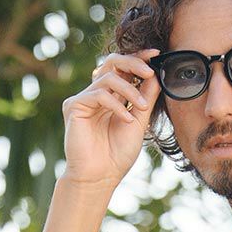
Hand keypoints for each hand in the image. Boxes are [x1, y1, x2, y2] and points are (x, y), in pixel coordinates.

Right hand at [60, 48, 161, 190]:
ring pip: (109, 77)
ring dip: (130, 91)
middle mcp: (97, 93)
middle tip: (149, 71)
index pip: (124, 68)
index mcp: (112, 95)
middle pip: (113, 62)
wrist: (100, 177)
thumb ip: (146, 97)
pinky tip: (127, 119)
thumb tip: (157, 74)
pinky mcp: (74, 106)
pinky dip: (117, 105)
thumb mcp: (139, 122)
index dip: (139, 58)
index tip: (156, 54)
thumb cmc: (117, 155)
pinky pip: (98, 94)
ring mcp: (85, 98)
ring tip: (142, 108)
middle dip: (133, 63)